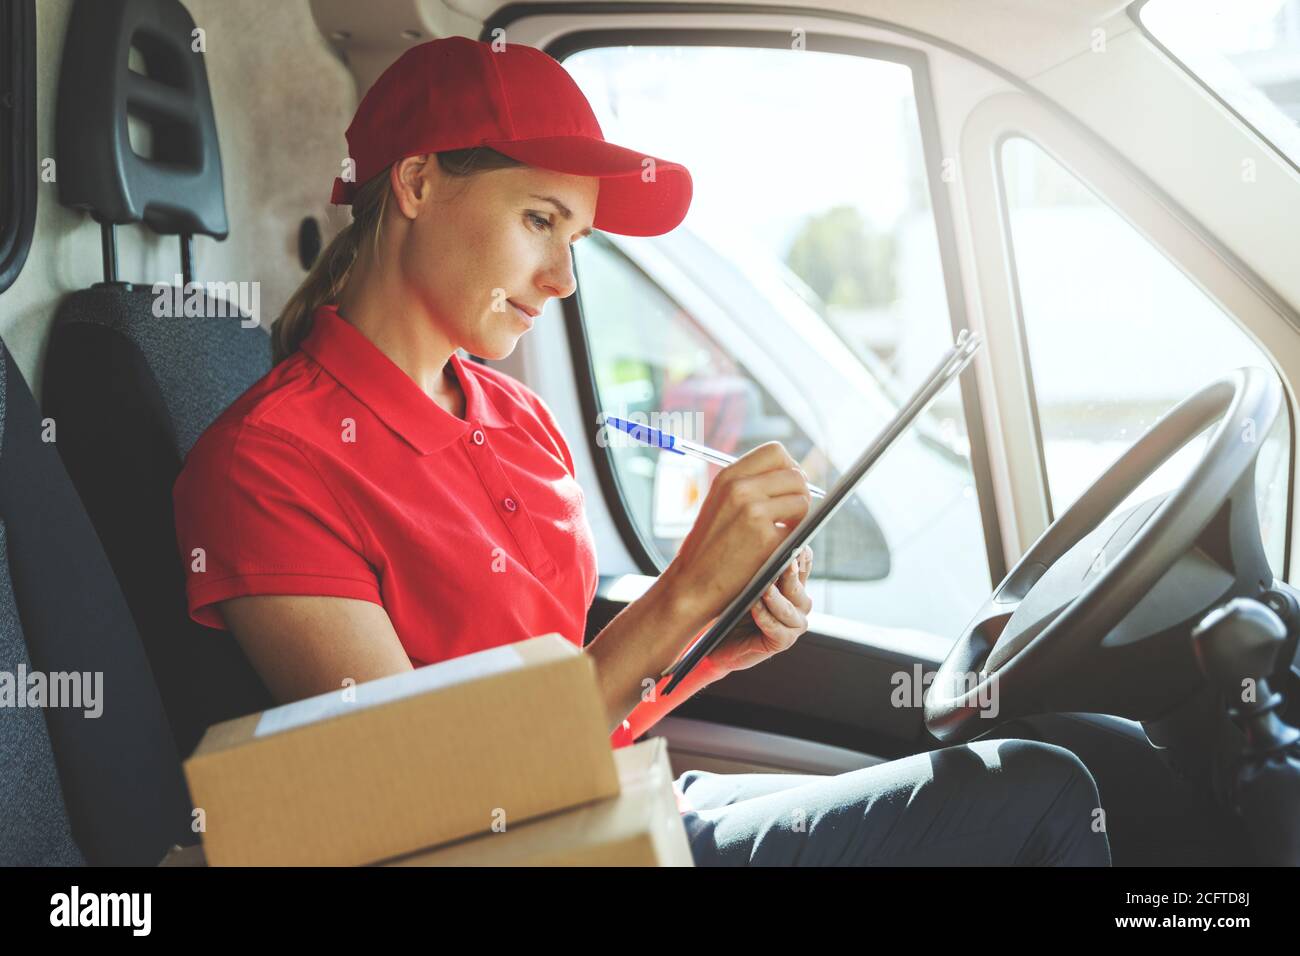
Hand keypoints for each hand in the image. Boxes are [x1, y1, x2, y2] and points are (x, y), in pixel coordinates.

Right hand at [658, 441, 813, 630]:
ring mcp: (754, 512)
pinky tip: (775, 547)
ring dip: (800, 516)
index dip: (789, 466)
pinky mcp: (766, 539)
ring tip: (782, 530)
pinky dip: (793, 538)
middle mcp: (740, 489)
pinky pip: (800, 528)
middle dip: (800, 493)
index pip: (776, 451)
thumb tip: (794, 474)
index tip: (787, 485)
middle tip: (791, 512)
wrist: (692, 584)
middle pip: (795, 474)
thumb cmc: (710, 547)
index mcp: (728, 476)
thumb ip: (750, 485)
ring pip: (803, 499)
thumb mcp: (720, 503)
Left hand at [707, 544, 813, 674]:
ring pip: (788, 608)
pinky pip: (777, 628)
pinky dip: (764, 617)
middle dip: (788, 574)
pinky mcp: (784, 642)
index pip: (804, 562)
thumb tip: (759, 542)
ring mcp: (794, 624)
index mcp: (793, 583)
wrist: (722, 643)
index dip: (800, 553)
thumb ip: (757, 566)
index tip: (792, 544)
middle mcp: (800, 603)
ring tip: (764, 589)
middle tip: (783, 562)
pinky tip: (754, 608)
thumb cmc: (733, 609)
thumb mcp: (746, 583)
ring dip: (775, 598)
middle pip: (797, 586)